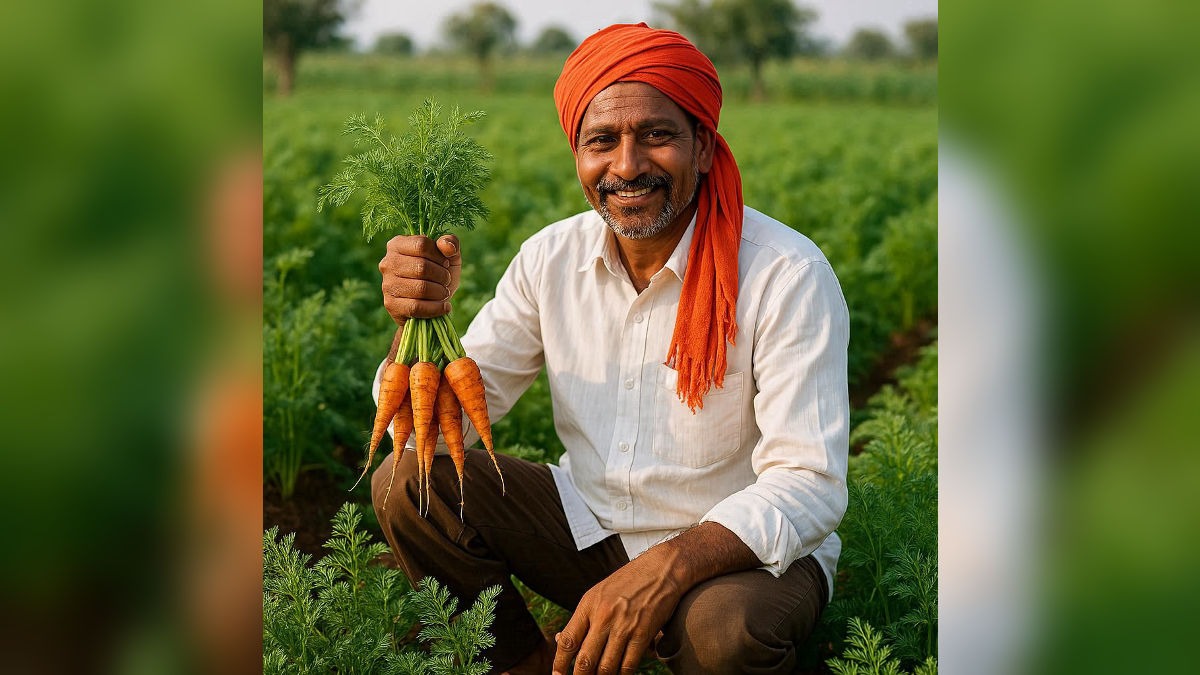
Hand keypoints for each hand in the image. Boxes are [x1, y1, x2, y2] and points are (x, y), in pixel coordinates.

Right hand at [378, 234, 461, 324]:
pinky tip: (445, 307)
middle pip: (421, 267)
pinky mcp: (391, 305)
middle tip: (446, 280)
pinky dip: (436, 308)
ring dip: (440, 292)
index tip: (445, 263)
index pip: (421, 245)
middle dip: (442, 276)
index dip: (439, 256)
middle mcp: (388, 263)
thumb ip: (450, 242)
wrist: (431, 302)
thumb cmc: (438, 273)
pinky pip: (416, 307)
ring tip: (444, 292)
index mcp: (397, 244)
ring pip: (420, 288)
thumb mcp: (448, 255)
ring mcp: (387, 284)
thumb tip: (447, 246)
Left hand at [553, 552, 682, 674]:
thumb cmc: (627, 582)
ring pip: (606, 667)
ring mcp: (624, 626)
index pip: (568, 641)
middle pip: (585, 659)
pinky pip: (628, 665)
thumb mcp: (598, 593)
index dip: (559, 663)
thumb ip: (582, 617)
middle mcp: (604, 616)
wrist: (661, 569)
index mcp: (589, 605)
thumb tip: (561, 641)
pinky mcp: (643, 633)